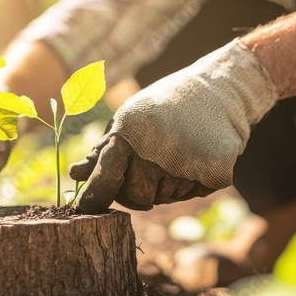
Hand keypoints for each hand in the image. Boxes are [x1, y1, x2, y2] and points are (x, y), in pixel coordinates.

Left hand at [70, 40, 277, 212]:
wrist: (221, 87)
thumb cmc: (167, 104)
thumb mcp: (130, 116)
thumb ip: (104, 149)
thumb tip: (75, 174)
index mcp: (128, 134)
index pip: (104, 180)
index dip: (93, 198)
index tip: (85, 208)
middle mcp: (155, 152)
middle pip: (136, 199)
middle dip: (138, 190)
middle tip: (150, 166)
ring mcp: (186, 165)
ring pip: (167, 198)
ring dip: (168, 184)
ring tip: (179, 151)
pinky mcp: (214, 174)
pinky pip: (194, 194)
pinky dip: (195, 181)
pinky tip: (198, 155)